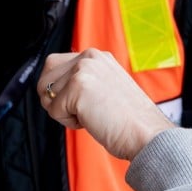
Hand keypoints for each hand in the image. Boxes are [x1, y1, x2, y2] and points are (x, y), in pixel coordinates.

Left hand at [38, 49, 174, 159]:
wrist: (147, 134)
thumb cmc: (129, 121)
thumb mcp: (104, 88)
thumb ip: (82, 81)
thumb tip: (50, 89)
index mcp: (97, 56)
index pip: (54, 65)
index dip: (59, 90)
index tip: (83, 103)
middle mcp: (89, 57)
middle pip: (44, 76)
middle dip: (55, 99)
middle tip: (82, 111)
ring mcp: (83, 69)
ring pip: (46, 94)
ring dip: (64, 112)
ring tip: (92, 114)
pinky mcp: (78, 86)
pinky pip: (53, 111)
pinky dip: (69, 123)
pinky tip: (93, 120)